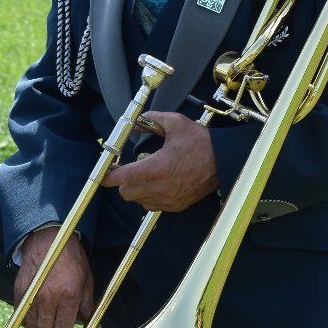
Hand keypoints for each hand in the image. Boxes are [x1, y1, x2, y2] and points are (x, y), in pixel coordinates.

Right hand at [13, 226, 94, 327]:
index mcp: (68, 296)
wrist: (48, 238)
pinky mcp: (20, 291)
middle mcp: (48, 298)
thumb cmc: (71, 258)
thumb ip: (88, 305)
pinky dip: (27, 326)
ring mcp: (31, 295)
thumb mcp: (87, 280)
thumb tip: (88, 327)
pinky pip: (21, 316)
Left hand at [103, 112, 218, 211]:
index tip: (104, 174)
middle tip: (133, 170)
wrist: (224, 161)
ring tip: (149, 177)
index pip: (122, 177)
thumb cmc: (200, 142)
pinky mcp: (176, 206)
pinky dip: (151, 198)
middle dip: (124, 183)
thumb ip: (152, 120)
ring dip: (138, 191)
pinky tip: (160, 185)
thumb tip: (136, 122)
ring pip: (139, 202)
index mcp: (156, 167)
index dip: (108, 176)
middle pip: (126, 194)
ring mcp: (168, 200)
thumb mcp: (176, 123)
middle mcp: (160, 187)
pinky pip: (154, 207)